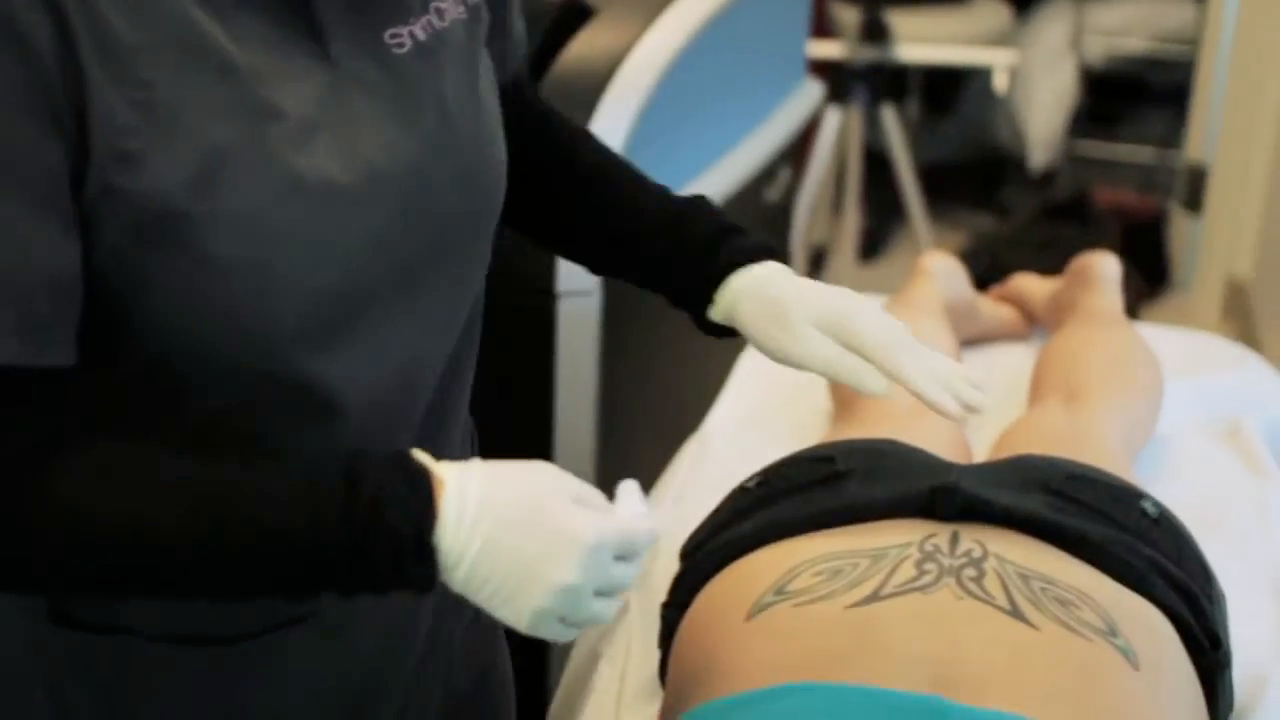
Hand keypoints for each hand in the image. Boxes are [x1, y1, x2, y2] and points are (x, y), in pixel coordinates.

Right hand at [417, 451, 656, 642]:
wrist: (445, 522)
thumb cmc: (501, 490)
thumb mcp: (558, 480)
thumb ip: (596, 503)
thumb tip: (616, 518)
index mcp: (594, 538)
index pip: (645, 536)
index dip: (641, 513)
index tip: (627, 496)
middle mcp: (584, 579)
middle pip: (629, 573)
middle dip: (627, 549)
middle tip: (612, 530)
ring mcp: (560, 606)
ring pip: (607, 608)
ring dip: (607, 587)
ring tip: (593, 567)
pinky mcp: (534, 624)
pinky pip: (573, 628)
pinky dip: (578, 612)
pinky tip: (569, 592)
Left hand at [707, 261, 985, 418]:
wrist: (761, 289)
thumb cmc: (775, 323)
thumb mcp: (800, 349)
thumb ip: (842, 366)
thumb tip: (884, 389)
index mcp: (858, 328)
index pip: (901, 364)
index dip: (930, 390)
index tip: (956, 414)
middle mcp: (875, 321)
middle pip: (920, 356)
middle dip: (952, 383)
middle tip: (983, 408)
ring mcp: (875, 321)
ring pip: (919, 350)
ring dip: (949, 372)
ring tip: (979, 394)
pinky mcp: (870, 325)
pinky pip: (909, 345)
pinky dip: (932, 360)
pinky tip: (948, 370)